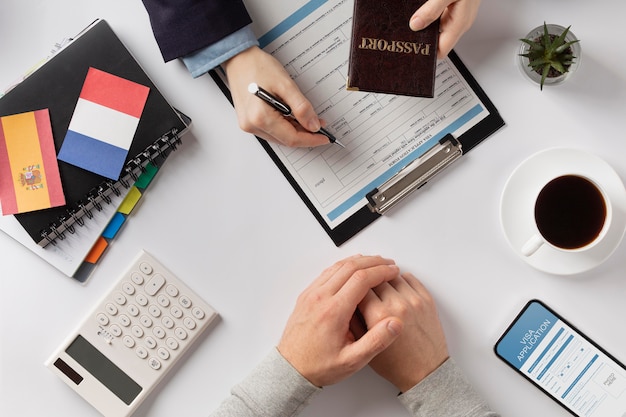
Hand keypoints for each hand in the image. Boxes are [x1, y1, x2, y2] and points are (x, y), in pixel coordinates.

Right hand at [222, 46, 329, 146]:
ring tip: (307, 118)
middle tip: (319, 124)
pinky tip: (292, 117)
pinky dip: (285, 126)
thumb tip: (313, 125)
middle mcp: (252, 125)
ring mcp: (248, 125)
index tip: (324, 137)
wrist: (239, 58)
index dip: (311, 139)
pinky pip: (271, 130)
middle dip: (305, 135)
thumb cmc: (257, 66)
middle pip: (285, 140)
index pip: (292, 138)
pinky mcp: (248, 121)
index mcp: (260, 117)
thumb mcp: (286, 85)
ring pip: (279, 137)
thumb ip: (301, 107)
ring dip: (295, 131)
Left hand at [277, 255, 403, 386]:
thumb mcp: (352, 361)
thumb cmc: (319, 366)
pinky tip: (352, 269)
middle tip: (388, 263)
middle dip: (373, 262)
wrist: (290, 369)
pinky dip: (343, 266)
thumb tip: (395, 323)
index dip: (381, 272)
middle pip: (350, 267)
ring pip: (337, 266)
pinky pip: (327, 273)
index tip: (394, 271)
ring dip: (358, 261)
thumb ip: (376, 342)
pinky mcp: (306, 296)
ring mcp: (311, 294)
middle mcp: (321, 298)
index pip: (362, 279)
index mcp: (334, 311)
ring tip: (375, 263)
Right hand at [357, 272, 448, 391]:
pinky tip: (394, 287)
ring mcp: (414, 300)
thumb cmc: (396, 364)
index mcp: (379, 315)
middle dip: (367, 282)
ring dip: (384, 279)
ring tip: (378, 287)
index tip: (350, 290)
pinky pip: (410, 278)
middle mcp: (397, 304)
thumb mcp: (365, 347)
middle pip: (376, 279)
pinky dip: (400, 280)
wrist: (425, 373)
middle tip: (362, 286)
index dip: (353, 288)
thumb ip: (352, 323)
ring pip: (392, 276)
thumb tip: (345, 304)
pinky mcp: (427, 300)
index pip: (360, 288)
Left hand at [409, 0, 481, 57]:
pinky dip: (430, 16)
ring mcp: (458, 15)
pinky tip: (423, 12)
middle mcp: (459, 23)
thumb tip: (416, 25)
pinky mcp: (456, 7)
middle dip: (424, 40)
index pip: (442, 51)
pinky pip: (440, 17)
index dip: (428, 54)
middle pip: (439, 41)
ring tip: (414, 24)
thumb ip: (432, 10)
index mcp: (459, 24)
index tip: (414, 52)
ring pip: (438, 29)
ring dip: (426, 27)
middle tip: (409, 38)